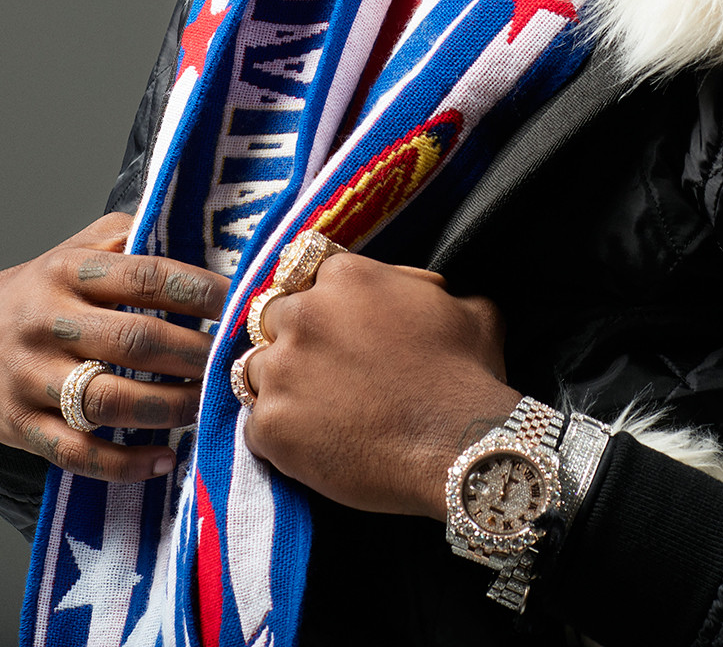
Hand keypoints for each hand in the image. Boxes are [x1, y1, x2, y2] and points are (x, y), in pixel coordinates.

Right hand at [0, 212, 228, 481]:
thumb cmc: (44, 293)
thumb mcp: (76, 251)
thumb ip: (129, 240)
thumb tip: (203, 244)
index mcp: (67, 271)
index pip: (145, 277)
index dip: (199, 291)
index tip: (238, 304)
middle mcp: (47, 323)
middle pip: (134, 342)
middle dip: (194, 354)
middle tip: (233, 363)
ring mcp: (31, 377)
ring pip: (110, 400)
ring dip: (169, 408)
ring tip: (206, 405)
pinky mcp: (22, 426)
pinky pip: (79, 453)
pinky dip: (126, 463)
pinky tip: (165, 459)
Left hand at [239, 253, 519, 519]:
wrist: (460, 448)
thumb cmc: (467, 377)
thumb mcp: (466, 309)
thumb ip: (425, 289)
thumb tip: (420, 289)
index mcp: (344, 277)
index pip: (307, 274)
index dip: (322, 301)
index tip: (335, 325)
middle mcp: (302, 315)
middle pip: (272, 319)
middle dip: (292, 340)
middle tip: (323, 370)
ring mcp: (281, 372)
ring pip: (255, 369)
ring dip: (279, 386)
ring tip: (315, 411)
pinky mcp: (270, 426)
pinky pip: (255, 425)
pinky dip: (279, 436)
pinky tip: (312, 445)